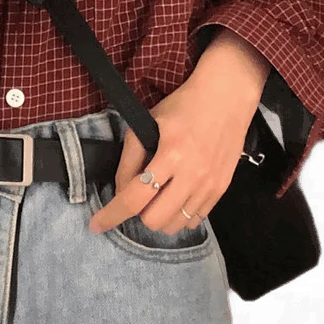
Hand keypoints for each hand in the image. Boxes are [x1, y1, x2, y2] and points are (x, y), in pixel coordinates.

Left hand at [87, 80, 259, 235]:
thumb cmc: (182, 106)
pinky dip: (180, 213)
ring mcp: (209, 185)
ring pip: (174, 225)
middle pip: (154, 219)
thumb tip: (120, 193)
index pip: (135, 197)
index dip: (112, 214)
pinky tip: (178, 193)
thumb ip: (130, 159)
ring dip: (160, 214)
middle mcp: (192, 174)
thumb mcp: (147, 123)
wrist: (226, 97)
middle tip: (141, 193)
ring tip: (160, 192)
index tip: (97, 225)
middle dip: (140, 211)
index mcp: (170, 154)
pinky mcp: (221, 189)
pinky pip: (194, 220)